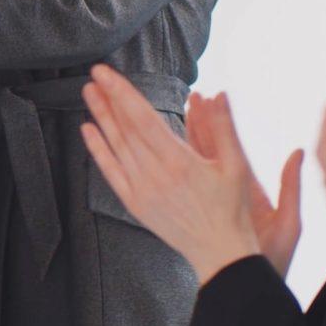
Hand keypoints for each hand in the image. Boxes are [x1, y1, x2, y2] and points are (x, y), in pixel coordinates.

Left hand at [78, 65, 263, 283]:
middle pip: (125, 128)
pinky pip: (111, 173)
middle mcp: (155, 176)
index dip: (122, 93)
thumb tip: (220, 93)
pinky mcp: (135, 205)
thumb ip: (224, 127)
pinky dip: (98, 150)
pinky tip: (88, 130)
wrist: (220, 253)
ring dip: (101, 117)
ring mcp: (142, 191)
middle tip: (95, 73)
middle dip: (108, 98)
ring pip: (116, 147)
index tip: (107, 72)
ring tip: (89, 92)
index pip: (142, 118)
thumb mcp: (237, 166)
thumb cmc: (232, 209)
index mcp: (180, 162)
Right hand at [185, 92, 302, 275]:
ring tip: (179, 114)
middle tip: (190, 97)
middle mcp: (232, 192)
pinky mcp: (205, 215)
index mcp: (252, 191)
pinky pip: (188, 185)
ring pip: (198, 165)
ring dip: (188, 139)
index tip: (211, 97)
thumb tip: (298, 151)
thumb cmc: (274, 261)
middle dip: (200, 123)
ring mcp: (217, 202)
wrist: (253, 286)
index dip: (219, 123)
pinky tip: (163, 150)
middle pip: (212, 151)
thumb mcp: (289, 224)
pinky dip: (178, 166)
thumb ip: (291, 187)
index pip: (232, 147)